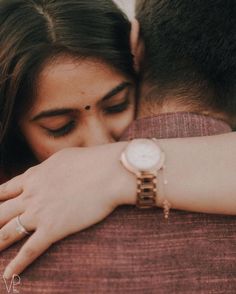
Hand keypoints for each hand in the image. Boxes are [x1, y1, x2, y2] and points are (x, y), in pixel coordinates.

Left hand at [0, 143, 135, 278]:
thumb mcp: (62, 158)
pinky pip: (29, 250)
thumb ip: (48, 168)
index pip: (4, 191)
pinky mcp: (53, 229)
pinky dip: (17, 264)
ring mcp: (39, 213)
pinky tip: (7, 274)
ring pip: (7, 233)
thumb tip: (45, 172)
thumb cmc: (90, 161)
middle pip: (0, 212)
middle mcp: (30, 195)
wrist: (108, 172)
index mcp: (33, 177)